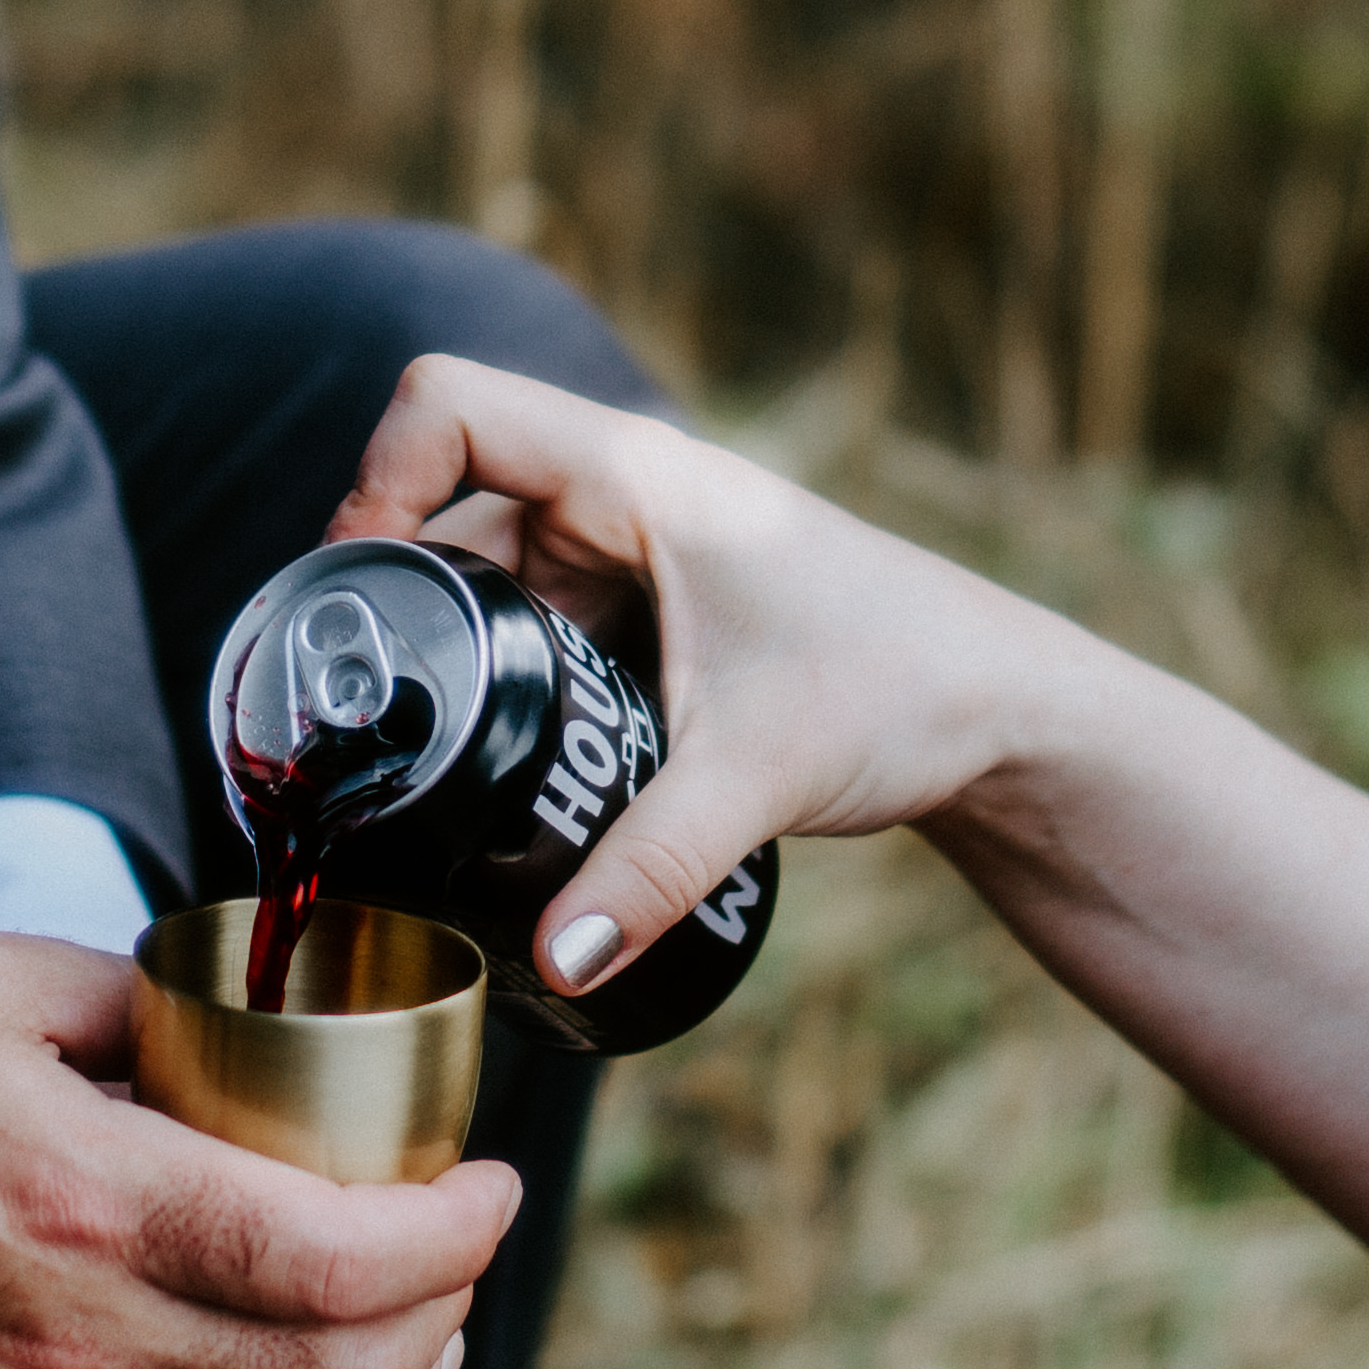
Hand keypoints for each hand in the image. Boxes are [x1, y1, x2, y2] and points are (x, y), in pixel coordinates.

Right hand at [326, 353, 1103, 1001]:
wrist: (1008, 715)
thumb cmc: (905, 689)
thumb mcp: (759, 777)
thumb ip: (648, 870)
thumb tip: (552, 963)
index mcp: (636, 472)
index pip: (447, 405)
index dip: (374, 479)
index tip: (360, 594)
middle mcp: (623, 493)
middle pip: (449, 508)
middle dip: (403, 605)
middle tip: (369, 718)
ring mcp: (635, 551)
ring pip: (493, 579)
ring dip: (458, 655)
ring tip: (427, 757)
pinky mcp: (653, 612)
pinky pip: (539, 625)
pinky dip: (509, 683)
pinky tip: (504, 767)